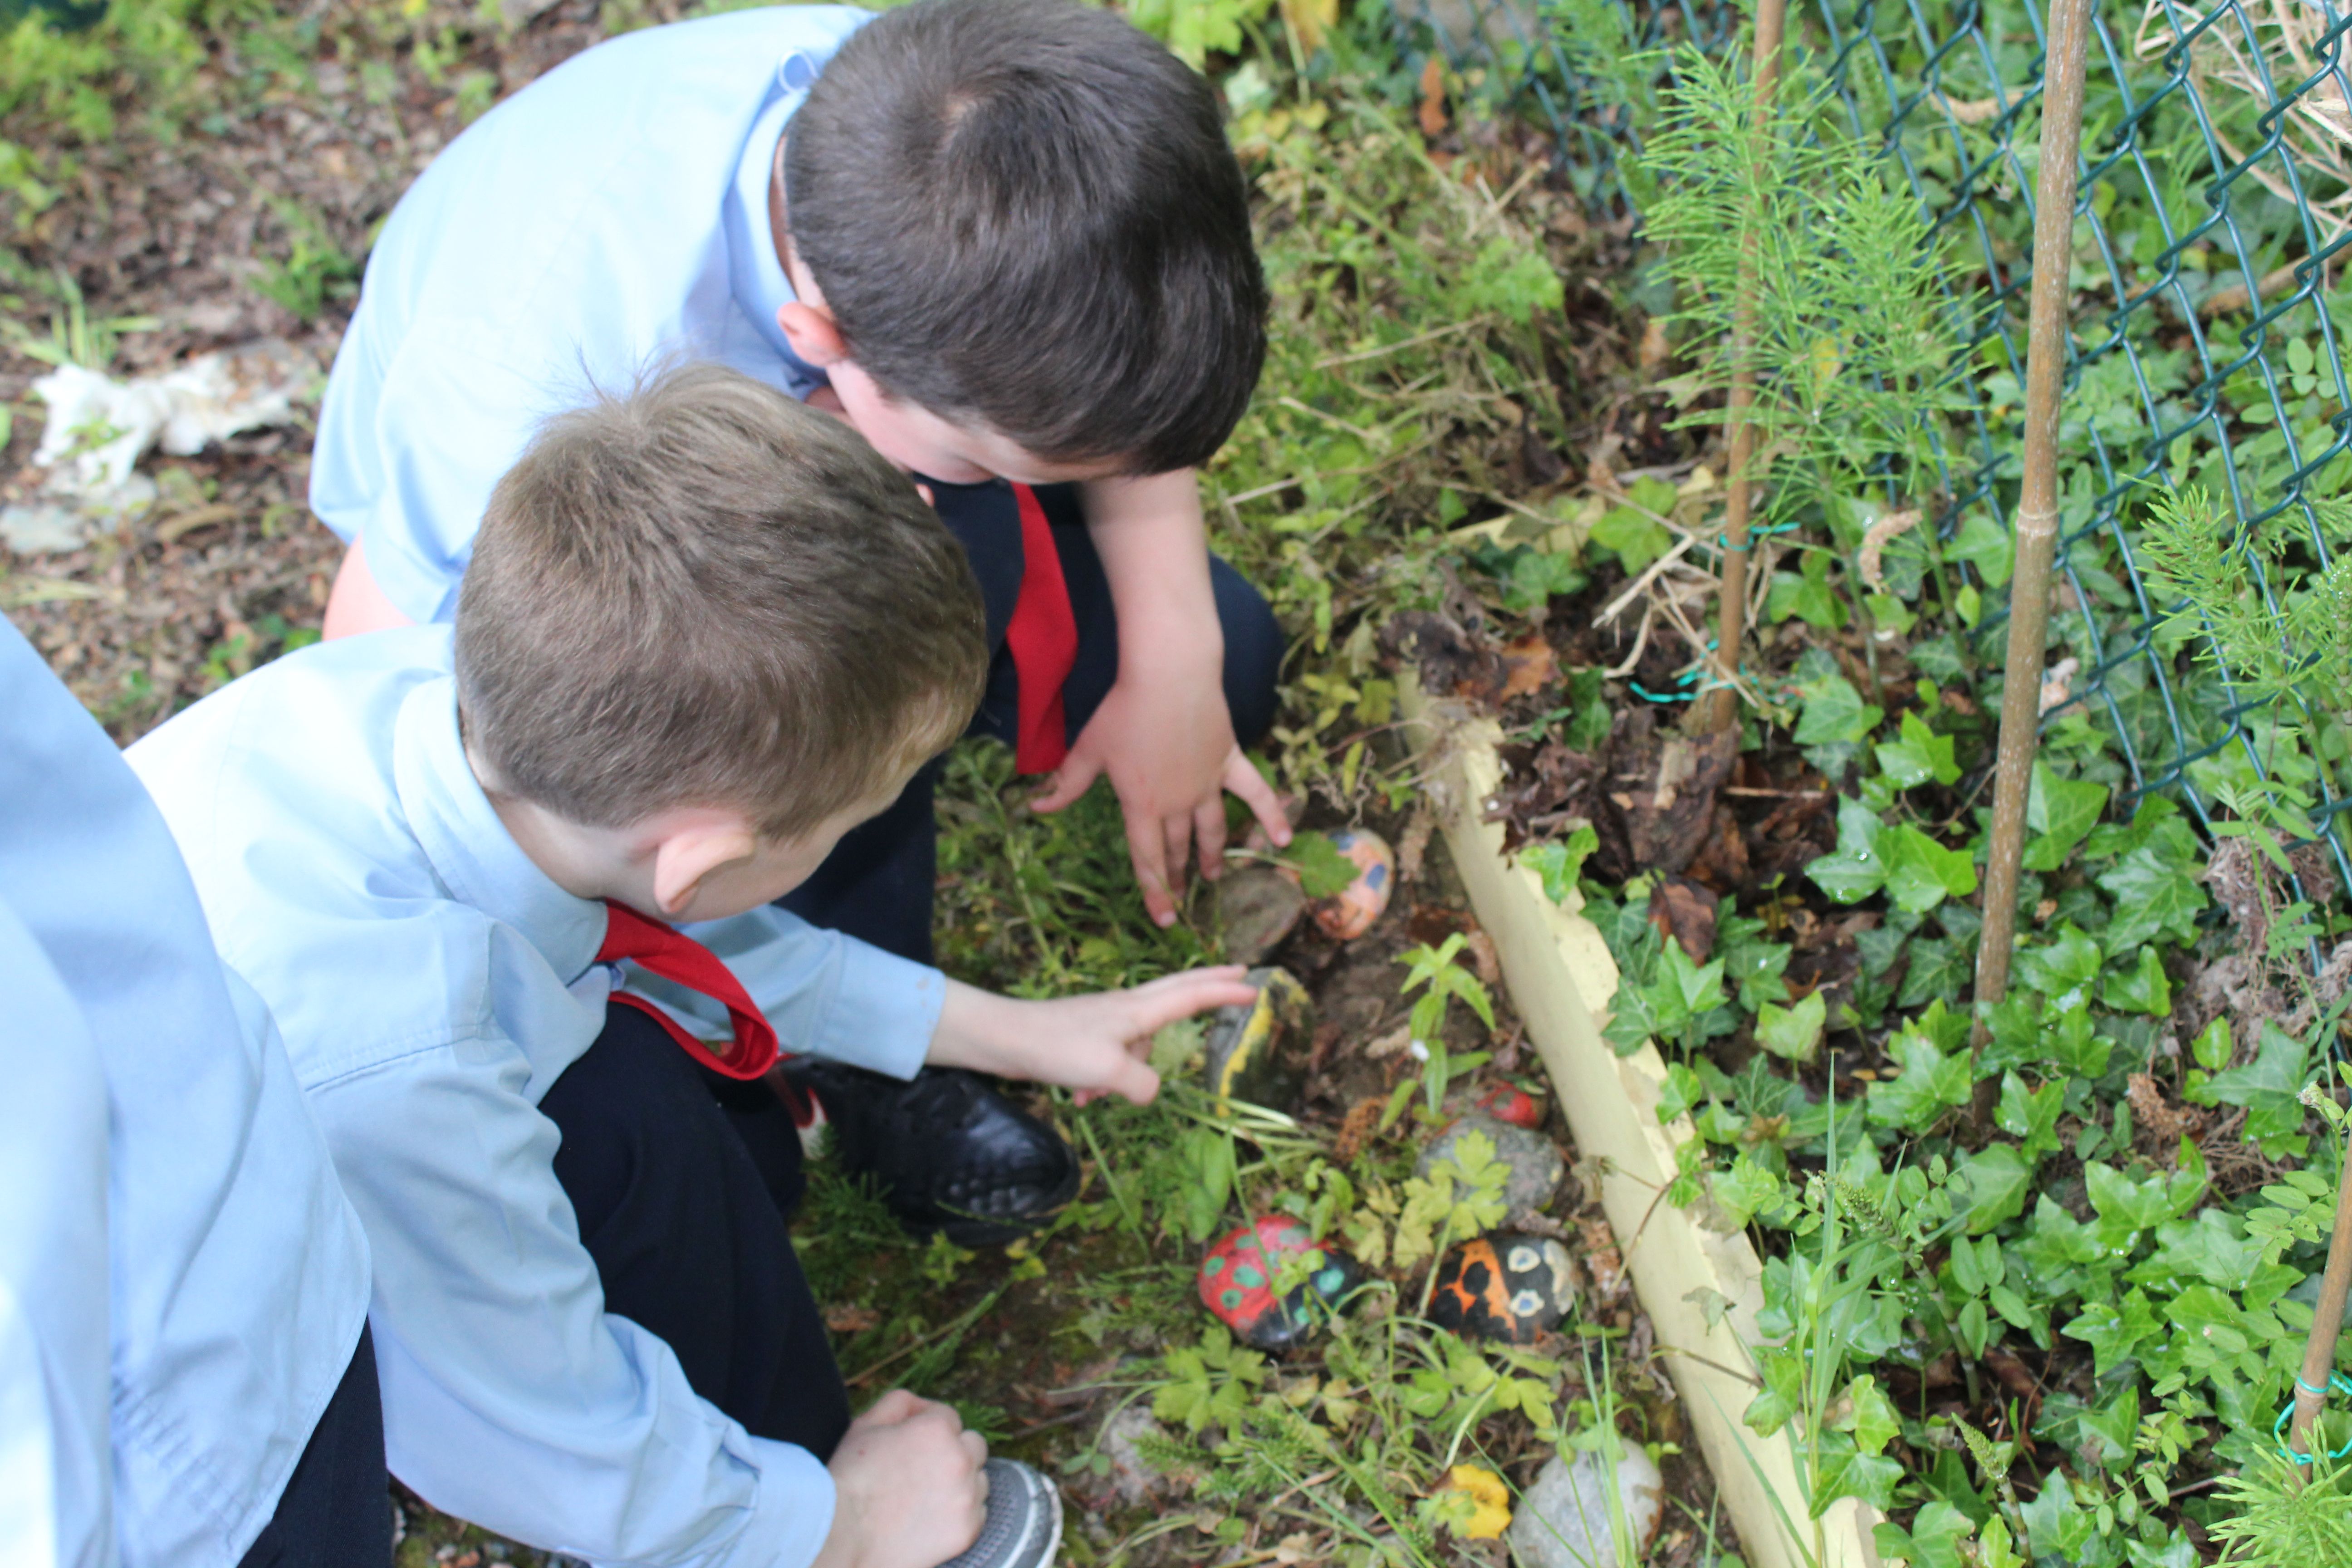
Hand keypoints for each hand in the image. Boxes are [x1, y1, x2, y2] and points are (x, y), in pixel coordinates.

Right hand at [811, 1390, 988, 1567]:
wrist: (840, 1539)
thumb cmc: (848, 1481)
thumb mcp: (865, 1425)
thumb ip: (900, 1403)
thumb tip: (922, 1406)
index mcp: (936, 1430)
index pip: (949, 1417)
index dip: (929, 1428)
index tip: (912, 1447)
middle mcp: (959, 1460)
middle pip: (973, 1445)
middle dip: (954, 1451)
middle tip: (923, 1470)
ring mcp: (966, 1497)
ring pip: (979, 1479)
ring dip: (961, 1482)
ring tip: (927, 1496)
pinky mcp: (967, 1530)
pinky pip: (978, 1513)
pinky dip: (962, 1513)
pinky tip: (933, 1518)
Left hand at [929, 967, 1260, 1104]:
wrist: (1004, 1039)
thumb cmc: (1057, 1048)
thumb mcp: (1110, 1071)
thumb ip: (1144, 1083)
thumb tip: (1151, 1090)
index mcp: (1138, 1010)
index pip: (1191, 996)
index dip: (1223, 993)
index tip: (1254, 984)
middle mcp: (1126, 1009)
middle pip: (1176, 992)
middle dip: (1208, 987)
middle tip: (1237, 975)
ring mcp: (1105, 1020)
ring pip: (1137, 1046)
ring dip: (1126, 1076)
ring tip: (1092, 1096)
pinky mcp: (1086, 1036)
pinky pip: (1111, 1061)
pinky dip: (1103, 1082)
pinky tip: (1080, 1098)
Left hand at [1032, 669, 1289, 927]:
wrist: (1170, 674)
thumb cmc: (1125, 709)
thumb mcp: (1090, 749)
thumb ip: (1067, 783)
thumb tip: (1035, 805)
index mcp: (1142, 805)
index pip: (1146, 858)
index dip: (1153, 892)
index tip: (1164, 919)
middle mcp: (1178, 803)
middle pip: (1176, 848)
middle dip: (1176, 876)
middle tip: (1178, 896)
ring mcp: (1207, 784)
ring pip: (1211, 830)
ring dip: (1211, 855)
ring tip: (1212, 875)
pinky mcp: (1229, 762)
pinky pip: (1256, 794)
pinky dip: (1271, 817)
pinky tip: (1283, 840)